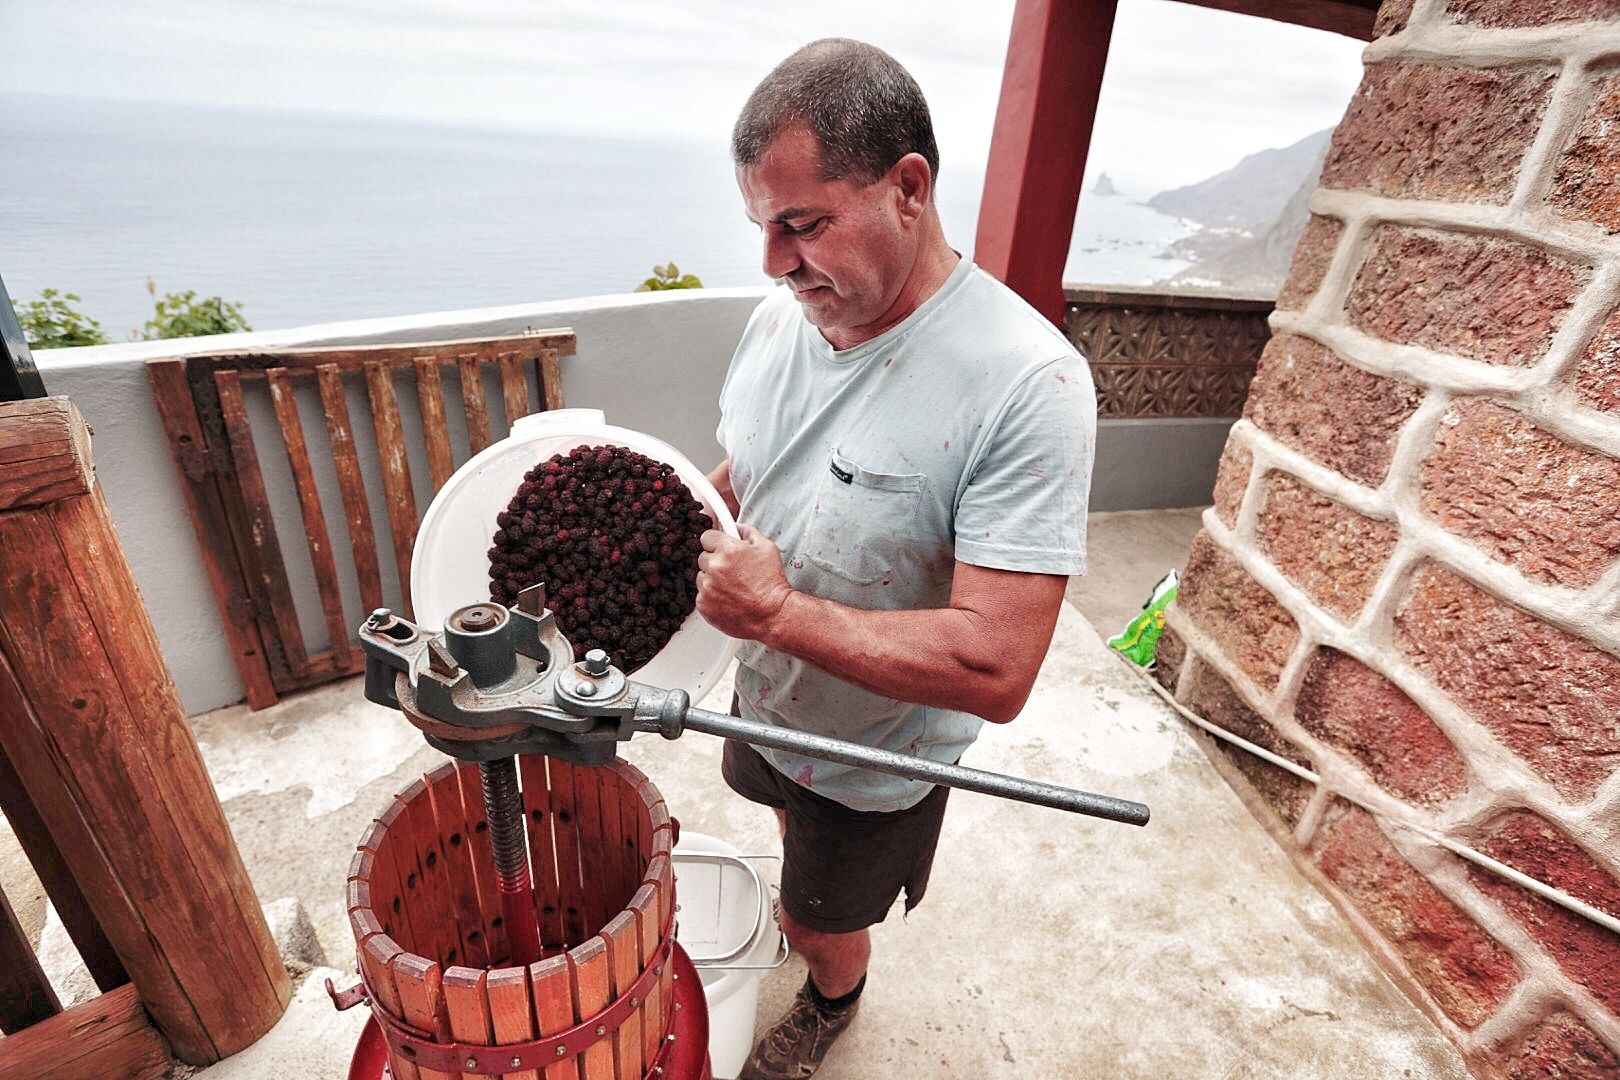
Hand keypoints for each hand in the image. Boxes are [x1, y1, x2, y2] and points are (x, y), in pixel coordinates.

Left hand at [696, 523, 792, 641]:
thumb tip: (736, 527)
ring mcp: (707, 587)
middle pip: (703, 557)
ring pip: (701, 577)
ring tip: (733, 588)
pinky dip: (712, 597)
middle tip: (733, 572)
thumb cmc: (772, 583)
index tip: (720, 548)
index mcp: (728, 550)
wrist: (773, 614)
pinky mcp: (703, 605)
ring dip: (712, 580)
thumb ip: (748, 532)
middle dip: (715, 562)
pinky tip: (729, 599)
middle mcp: (714, 567)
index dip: (715, 542)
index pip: (706, 537)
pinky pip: (702, 596)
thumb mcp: (767, 548)